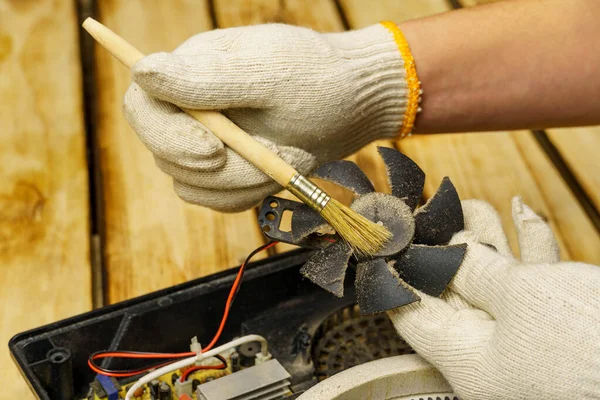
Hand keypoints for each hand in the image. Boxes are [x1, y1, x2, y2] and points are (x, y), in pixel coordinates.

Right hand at [123, 23, 406, 211]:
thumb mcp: (268, 74)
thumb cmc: (318, 80)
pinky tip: (282, 168)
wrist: (356, 107)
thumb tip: (142, 71)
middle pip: (164, 154)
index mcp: (190, 70)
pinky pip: (218, 199)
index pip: (142, 106)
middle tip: (270, 156)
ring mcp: (208, 142)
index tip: (215, 151)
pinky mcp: (227, 171)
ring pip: (193, 185)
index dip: (167, 137)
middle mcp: (191, 108)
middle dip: (220, 168)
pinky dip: (252, 192)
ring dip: (245, 181)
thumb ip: (206, 78)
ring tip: (289, 154)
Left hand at [387, 197, 599, 398]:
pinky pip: (531, 281)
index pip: (413, 313)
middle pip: (452, 290)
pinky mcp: (558, 323)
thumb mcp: (521, 298)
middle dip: (443, 244)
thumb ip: (475, 272)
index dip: (396, 272)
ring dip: (484, 237)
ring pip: (492, 279)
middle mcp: (492, 354)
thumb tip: (447, 252)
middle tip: (428, 209)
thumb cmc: (592, 343)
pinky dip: (526, 245)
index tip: (388, 238)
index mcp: (468, 360)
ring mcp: (525, 338)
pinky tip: (523, 211)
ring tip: (468, 201)